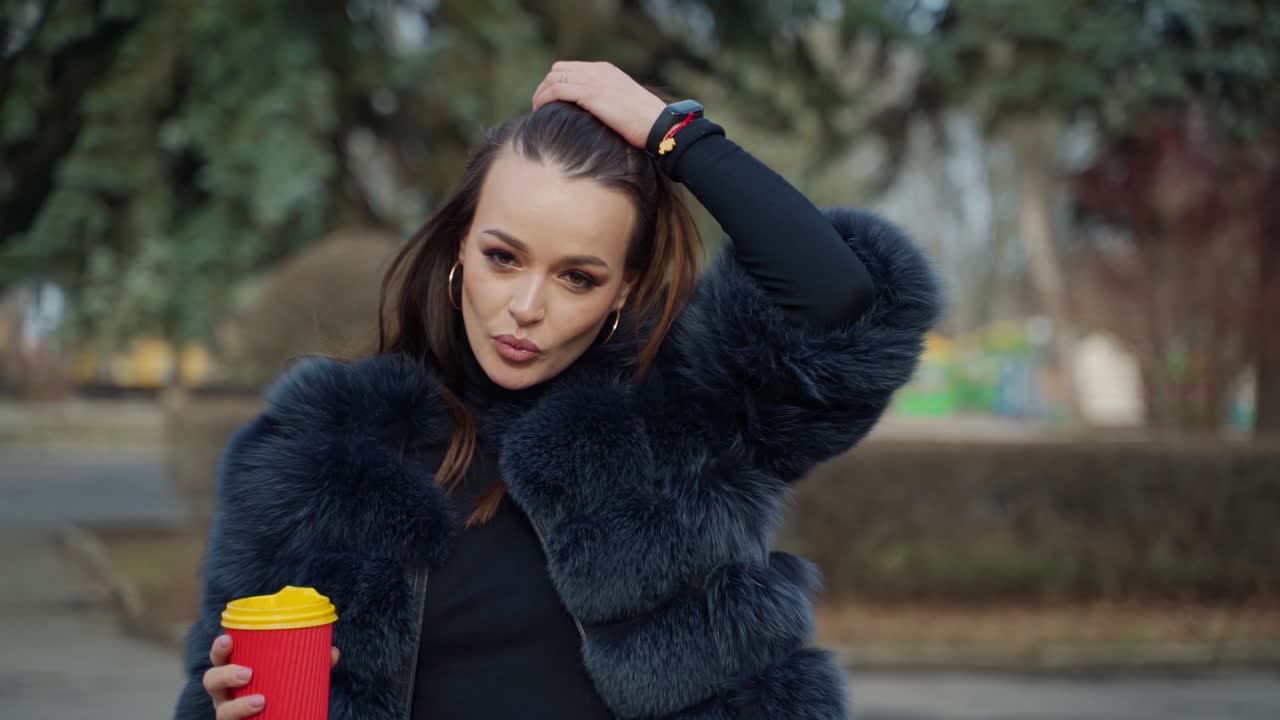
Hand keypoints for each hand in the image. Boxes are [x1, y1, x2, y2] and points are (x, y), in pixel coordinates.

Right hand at [203, 633, 339, 718]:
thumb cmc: (281, 694)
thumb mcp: (293, 678)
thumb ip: (311, 665)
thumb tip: (332, 652)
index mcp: (235, 673)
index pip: (220, 658)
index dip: (219, 648)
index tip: (228, 639)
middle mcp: (226, 694)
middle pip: (211, 681)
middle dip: (225, 674)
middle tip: (248, 673)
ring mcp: (229, 715)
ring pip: (222, 712)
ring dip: (238, 706)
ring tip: (261, 701)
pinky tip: (260, 716)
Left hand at [531, 61, 667, 149]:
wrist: (657, 125)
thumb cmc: (645, 124)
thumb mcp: (624, 105)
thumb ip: (606, 102)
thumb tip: (591, 116)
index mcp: (606, 71)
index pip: (571, 68)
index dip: (556, 83)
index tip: (550, 102)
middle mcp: (598, 71)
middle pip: (558, 69)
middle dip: (545, 86)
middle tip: (540, 106)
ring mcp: (594, 80)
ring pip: (553, 78)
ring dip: (541, 93)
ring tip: (538, 110)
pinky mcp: (590, 93)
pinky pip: (557, 90)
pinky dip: (544, 98)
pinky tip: (541, 111)